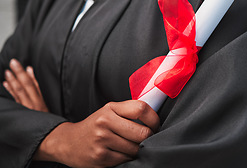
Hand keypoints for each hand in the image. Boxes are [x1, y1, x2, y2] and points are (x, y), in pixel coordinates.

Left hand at [3, 59, 47, 111]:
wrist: (47, 132)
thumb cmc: (45, 115)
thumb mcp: (43, 99)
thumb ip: (35, 84)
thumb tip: (29, 70)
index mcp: (40, 99)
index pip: (32, 83)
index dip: (25, 73)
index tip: (17, 63)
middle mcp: (34, 102)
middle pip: (26, 85)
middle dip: (19, 74)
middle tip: (13, 63)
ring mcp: (27, 108)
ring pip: (20, 93)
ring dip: (13, 81)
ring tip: (7, 72)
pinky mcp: (22, 112)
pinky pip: (16, 100)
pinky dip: (11, 91)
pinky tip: (6, 84)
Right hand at [35, 100, 159, 167]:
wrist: (68, 142)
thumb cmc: (95, 125)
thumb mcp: (109, 111)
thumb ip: (129, 110)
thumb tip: (154, 117)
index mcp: (110, 108)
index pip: (141, 108)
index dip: (154, 118)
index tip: (155, 124)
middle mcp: (105, 122)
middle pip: (142, 132)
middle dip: (148, 137)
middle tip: (145, 138)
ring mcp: (102, 140)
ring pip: (136, 149)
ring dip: (137, 149)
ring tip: (129, 145)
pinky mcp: (100, 157)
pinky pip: (126, 159)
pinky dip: (127, 157)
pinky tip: (119, 152)